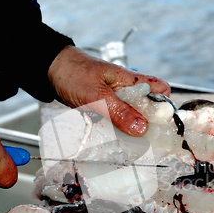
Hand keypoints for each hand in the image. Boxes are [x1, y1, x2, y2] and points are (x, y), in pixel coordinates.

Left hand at [48, 46, 170, 135]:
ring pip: (133, 115)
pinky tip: (112, 138)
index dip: (164, 107)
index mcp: (131, 80)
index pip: (161, 90)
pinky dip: (117, 129)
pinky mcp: (105, 105)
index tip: (158, 125)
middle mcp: (127, 89)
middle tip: (141, 141)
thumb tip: (143, 128)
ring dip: (131, 128)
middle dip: (147, 124)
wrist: (49, 69)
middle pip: (148, 107)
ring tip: (127, 143)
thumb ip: (119, 112)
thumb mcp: (97, 96)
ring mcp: (116, 98)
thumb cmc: (73, 74)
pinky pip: (118, 119)